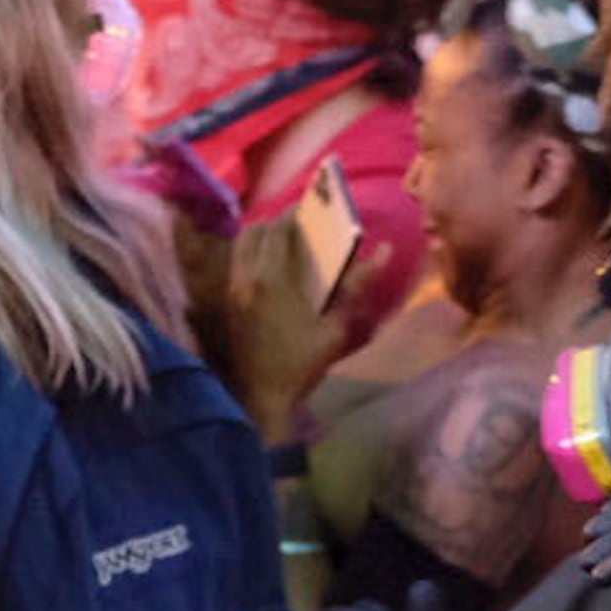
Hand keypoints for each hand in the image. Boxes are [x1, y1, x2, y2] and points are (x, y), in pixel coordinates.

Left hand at [225, 206, 351, 436]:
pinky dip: (251, 258)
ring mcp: (232, 293)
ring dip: (259, 239)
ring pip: (240, 248)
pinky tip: (270, 271)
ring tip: (282, 245)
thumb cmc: (301, 365)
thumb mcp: (335, 328)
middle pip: (253, 232)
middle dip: (274, 223)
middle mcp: (245, 279)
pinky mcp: (227, 307)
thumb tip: (384, 252)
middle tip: (296, 226)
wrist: (261, 400)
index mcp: (271, 279)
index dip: (294, 215)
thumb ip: (356, 287)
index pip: (278, 229)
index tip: (310, 210)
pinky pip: (236, 267)